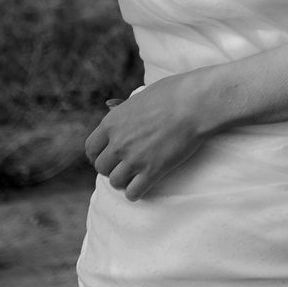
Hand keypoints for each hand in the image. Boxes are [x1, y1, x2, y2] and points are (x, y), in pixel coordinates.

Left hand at [83, 76, 216, 201]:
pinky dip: (135, 193)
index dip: (96, 155)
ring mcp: (135, 158)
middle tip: (122, 167)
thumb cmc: (174, 93)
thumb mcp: (141, 96)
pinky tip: (141, 188)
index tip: (104, 158)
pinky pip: (134, 192)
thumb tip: (116, 108)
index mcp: (112, 122)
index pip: (91, 148)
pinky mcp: (153, 171)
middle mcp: (119, 143)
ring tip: (132, 178)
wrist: (196, 104)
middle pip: (101, 167)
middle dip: (111, 168)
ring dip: (123, 181)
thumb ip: (127, 109)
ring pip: (115, 181)